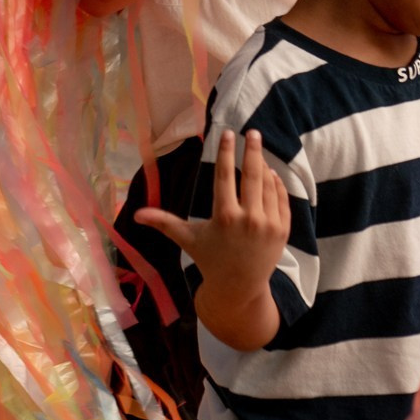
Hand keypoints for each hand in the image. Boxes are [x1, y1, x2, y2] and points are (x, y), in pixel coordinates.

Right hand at [135, 129, 288, 299]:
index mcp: (224, 216)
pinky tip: (270, 174)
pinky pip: (282, 200)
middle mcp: (249, 219)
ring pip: (268, 185)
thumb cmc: (210, 259)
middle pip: (252, 175)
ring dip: (264, 166)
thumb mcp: (187, 238)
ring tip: (257, 151)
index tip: (229, 133)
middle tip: (253, 132)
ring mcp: (269, 225)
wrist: (239, 288)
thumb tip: (136, 214)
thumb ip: (164, 222)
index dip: (226, 152)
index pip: (225, 175)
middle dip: (252, 150)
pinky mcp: (283, 230)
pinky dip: (276, 184)